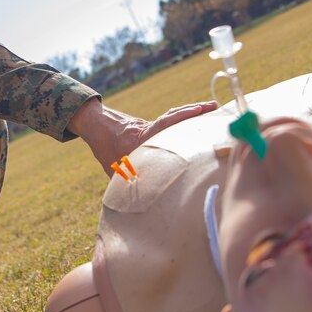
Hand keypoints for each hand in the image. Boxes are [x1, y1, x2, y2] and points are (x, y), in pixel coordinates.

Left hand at [68, 98, 217, 175]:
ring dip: (191, 114)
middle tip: (217, 108)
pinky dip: (182, 121)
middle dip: (197, 112)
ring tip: (211, 110)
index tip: (200, 110)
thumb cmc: (104, 146)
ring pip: (175, 117)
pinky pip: (170, 123)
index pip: (167, 122)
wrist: (95, 124)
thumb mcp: (113, 166)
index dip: (184, 116)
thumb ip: (128, 182)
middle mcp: (152, 127)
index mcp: (145, 134)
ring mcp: (153, 126)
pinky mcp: (152, 128)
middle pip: (176, 116)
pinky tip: (193, 126)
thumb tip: (137, 203)